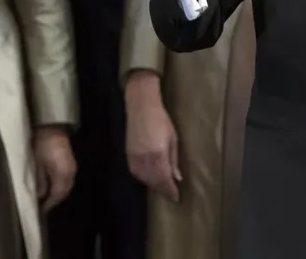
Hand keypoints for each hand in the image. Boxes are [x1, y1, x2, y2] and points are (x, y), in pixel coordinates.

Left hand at [33, 127, 76, 211]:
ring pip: (68, 186)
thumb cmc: (42, 146)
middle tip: (45, 206)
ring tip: (48, 198)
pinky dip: (62, 186)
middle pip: (65, 192)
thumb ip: (40, 181)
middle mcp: (70, 172)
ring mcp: (72, 167)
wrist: (52, 129)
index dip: (50, 203)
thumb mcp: (38, 164)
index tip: (42, 210)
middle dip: (56, 200)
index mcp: (62, 174)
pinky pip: (68, 180)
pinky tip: (54, 187)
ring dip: (59, 194)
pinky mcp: (71, 164)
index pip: (57, 194)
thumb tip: (40, 196)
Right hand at [125, 72, 182, 200]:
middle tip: (171, 195)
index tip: (177, 197)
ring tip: (162, 188)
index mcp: (158, 155)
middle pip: (154, 181)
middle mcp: (145, 160)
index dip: (170, 190)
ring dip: (154, 185)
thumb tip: (177, 178)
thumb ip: (174, 160)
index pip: (164, 179)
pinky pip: (136, 173)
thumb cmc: (161, 120)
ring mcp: (134, 158)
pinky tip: (150, 179)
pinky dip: (144, 178)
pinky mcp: (128, 156)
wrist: (141, 107)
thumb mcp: (173, 138)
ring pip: (144, 179)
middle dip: (163, 189)